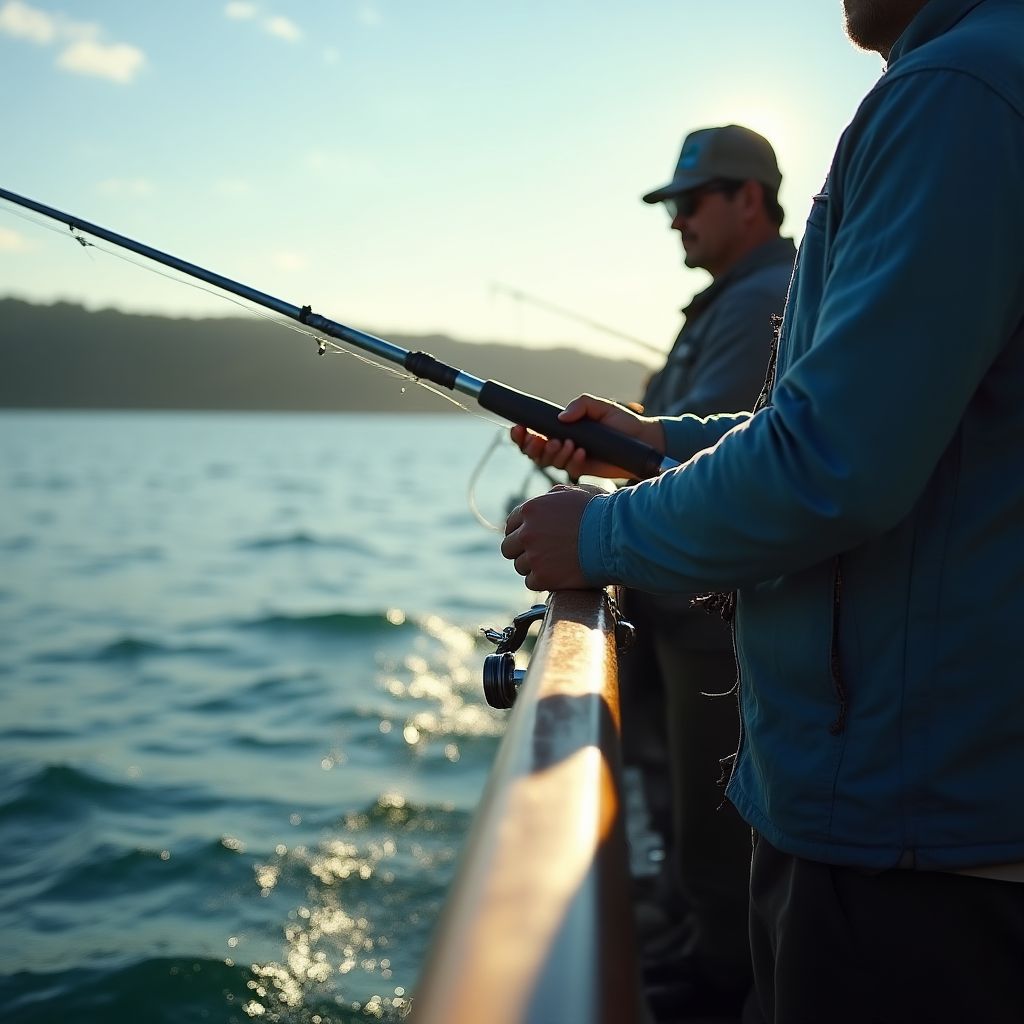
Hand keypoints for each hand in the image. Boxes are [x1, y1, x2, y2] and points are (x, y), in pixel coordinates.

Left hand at [500, 485, 596, 591]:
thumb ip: (553, 497)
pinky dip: (543, 581)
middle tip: (538, 554)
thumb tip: (546, 500)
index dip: (519, 532)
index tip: (528, 539)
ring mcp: (533, 556)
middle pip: (509, 547)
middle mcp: (527, 532)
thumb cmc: (601, 512)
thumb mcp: (575, 493)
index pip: (511, 524)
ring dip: (534, 566)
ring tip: (555, 564)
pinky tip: (558, 575)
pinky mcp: (542, 577)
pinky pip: (531, 582)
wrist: (616, 537)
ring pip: (520, 566)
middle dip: (522, 550)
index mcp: (531, 509)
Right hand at [509, 394, 665, 479]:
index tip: (518, 428)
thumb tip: (560, 418)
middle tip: (544, 440)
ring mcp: (571, 458)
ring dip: (554, 454)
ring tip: (569, 444)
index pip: (533, 432)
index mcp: (560, 428)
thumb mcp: (599, 406)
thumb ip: (580, 405)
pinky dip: (572, 461)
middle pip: (533, 452)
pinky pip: (569, 470)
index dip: (521, 434)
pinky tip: (582, 453)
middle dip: (532, 447)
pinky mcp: (583, 470)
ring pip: (549, 462)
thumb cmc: (620, 421)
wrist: (642, 440)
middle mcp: (562, 444)